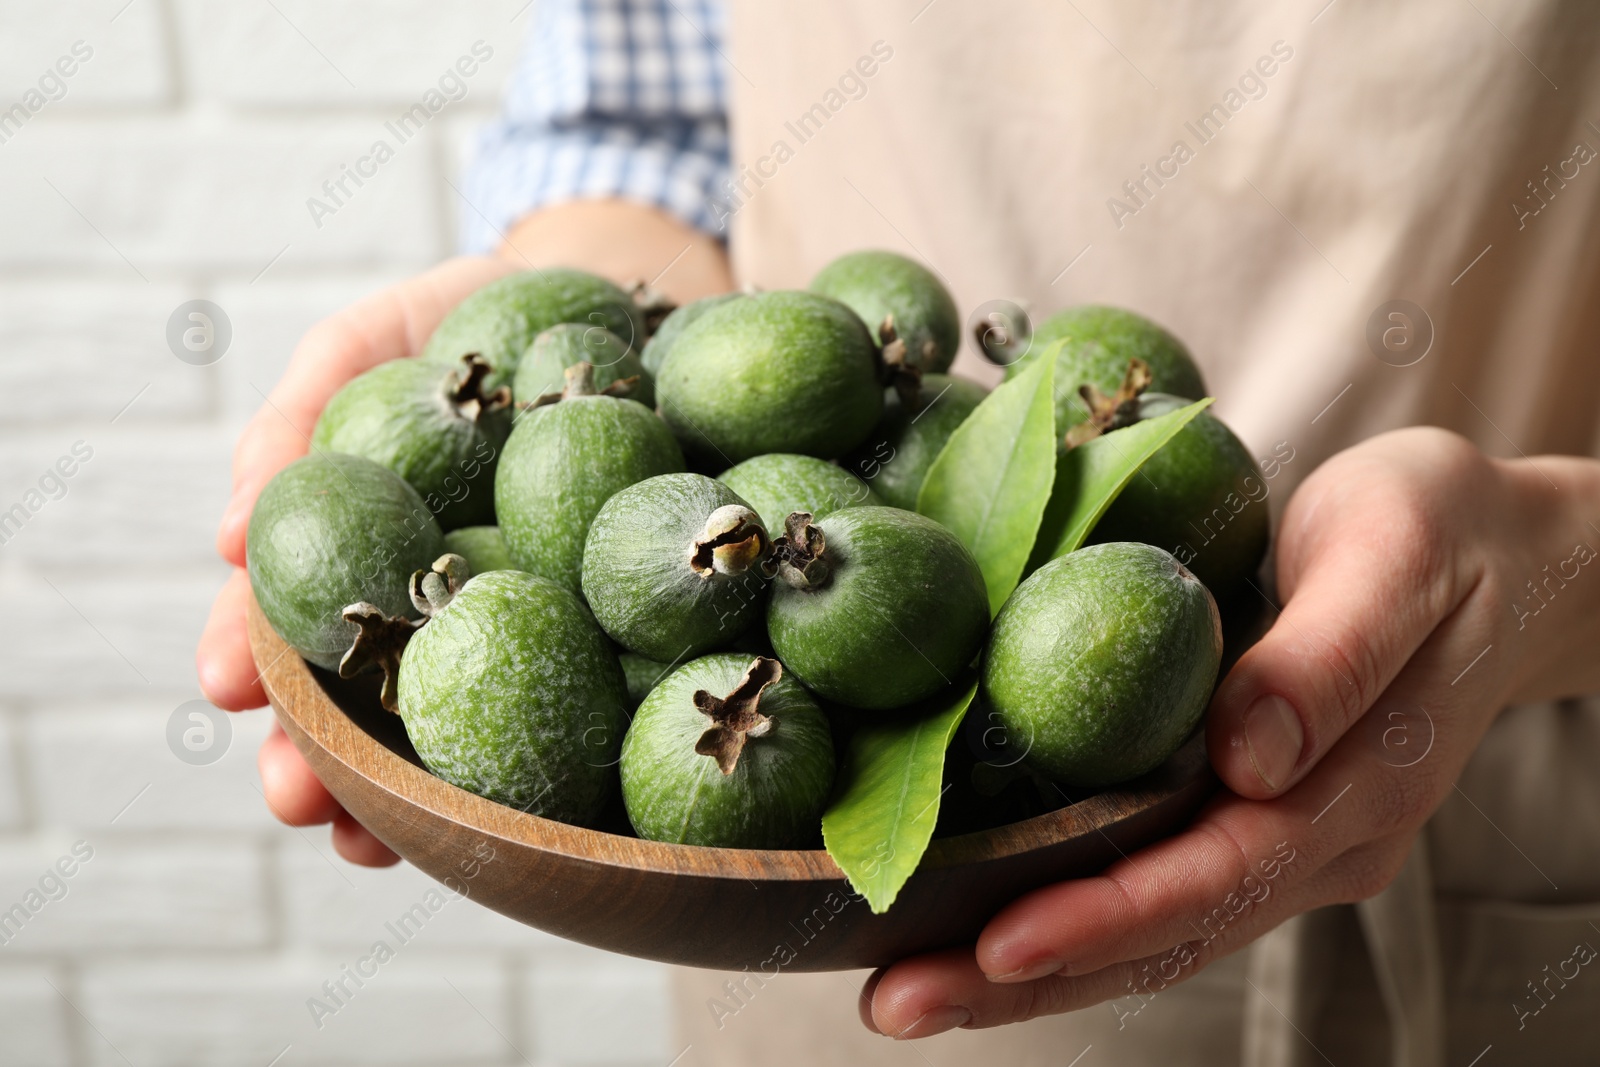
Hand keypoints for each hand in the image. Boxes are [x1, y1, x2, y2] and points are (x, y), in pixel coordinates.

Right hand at [196, 201, 735, 864]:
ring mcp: (511, 628)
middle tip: (296, 798)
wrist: (614, 313)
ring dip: (406, 792)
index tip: (225, 688)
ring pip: (451, 724)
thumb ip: (301, 412)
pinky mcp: (597, 639)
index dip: (251, 654)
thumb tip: (230, 529)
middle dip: (319, 758)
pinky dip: (535, 759)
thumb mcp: (373, 342)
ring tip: (374, 839)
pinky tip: (515, 816)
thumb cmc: (472, 321)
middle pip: (362, 696)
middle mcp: (426, 604)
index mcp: (363, 548)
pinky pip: (569, 707)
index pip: (292, 615)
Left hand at [862, 426, 1599, 1036]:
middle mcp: (1318, 839)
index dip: (1105, 916)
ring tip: (904, 992)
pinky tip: (979, 926)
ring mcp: (1287, 838)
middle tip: (894, 1003)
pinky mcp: (1256, 814)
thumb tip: (1246, 757)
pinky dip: (1067, 917)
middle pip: (1167, 934)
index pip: (1216, 876)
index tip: (996, 943)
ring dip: (1030, 972)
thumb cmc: (1446, 534)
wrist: (1512, 557)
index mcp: (1358, 788)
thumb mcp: (1399, 552)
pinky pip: (1157, 884)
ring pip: (1154, 929)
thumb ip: (1331, 654)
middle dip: (1028, 978)